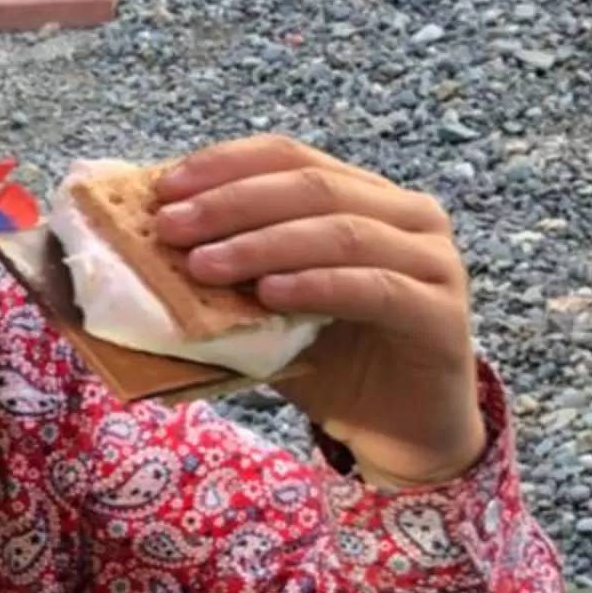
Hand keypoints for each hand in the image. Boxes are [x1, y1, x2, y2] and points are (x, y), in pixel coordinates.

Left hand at [151, 136, 486, 485]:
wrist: (399, 435)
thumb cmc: (331, 365)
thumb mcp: (267, 311)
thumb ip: (229, 273)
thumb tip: (148, 245)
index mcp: (365, 197)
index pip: (291, 157)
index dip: (226, 165)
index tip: (165, 188)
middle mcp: (407, 216)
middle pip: (313, 186)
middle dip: (233, 203)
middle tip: (172, 228)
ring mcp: (433, 261)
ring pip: (343, 232)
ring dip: (264, 244)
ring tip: (204, 265)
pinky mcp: (443, 313)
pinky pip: (375, 287)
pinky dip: (317, 285)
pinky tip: (269, 294)